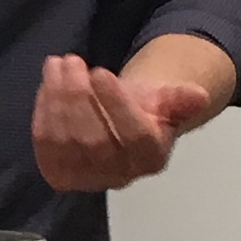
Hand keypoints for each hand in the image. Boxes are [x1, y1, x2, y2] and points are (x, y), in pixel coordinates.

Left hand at [31, 51, 215, 192]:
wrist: (122, 121)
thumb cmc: (146, 108)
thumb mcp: (168, 98)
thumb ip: (181, 99)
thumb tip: (198, 96)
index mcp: (151, 158)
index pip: (134, 136)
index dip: (115, 104)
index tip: (100, 71)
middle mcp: (120, 176)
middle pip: (94, 141)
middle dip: (78, 97)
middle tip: (72, 61)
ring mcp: (86, 179)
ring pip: (65, 143)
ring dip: (56, 100)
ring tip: (57, 64)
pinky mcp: (60, 175)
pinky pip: (45, 146)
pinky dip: (42, 112)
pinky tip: (48, 84)